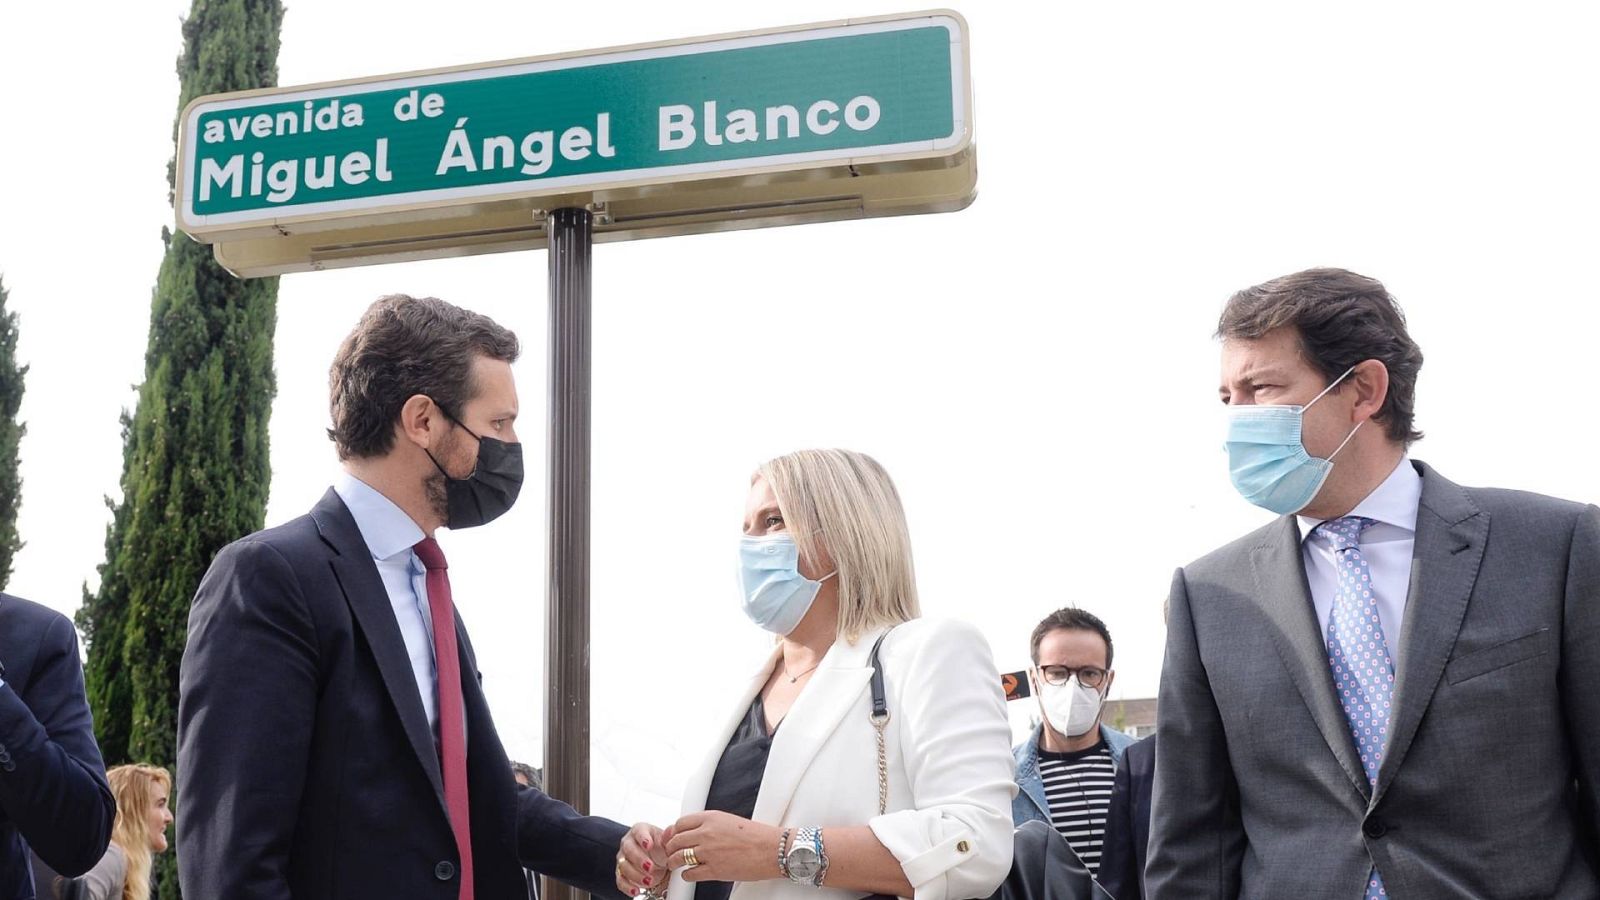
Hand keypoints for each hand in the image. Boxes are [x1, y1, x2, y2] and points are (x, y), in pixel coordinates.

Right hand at [617, 822, 669, 896]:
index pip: (638, 832)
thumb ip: (668, 838)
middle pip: (628, 850)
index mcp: (639, 831)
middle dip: (639, 859)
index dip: (643, 838)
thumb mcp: (666, 840)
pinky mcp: (621, 873)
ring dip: (636, 875)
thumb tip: (671, 833)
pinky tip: (636, 890)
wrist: (657, 859)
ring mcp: (623, 859)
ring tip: (649, 881)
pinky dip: (628, 887)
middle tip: (650, 867)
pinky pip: (621, 881)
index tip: (649, 845)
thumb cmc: (659, 847)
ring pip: (624, 866)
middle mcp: (628, 843)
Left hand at [664, 811, 781, 883]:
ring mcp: (709, 852)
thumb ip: (711, 825)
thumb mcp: (730, 821)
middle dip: (670, 847)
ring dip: (674, 862)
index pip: (681, 823)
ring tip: (675, 864)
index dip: (674, 832)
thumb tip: (697, 832)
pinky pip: (690, 873)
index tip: (673, 837)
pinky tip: (689, 874)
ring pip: (678, 857)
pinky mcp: (714, 870)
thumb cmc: (757, 836)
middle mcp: (707, 833)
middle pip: (676, 840)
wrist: (772, 850)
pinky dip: (686, 875)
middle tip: (671, 852)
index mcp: (711, 818)